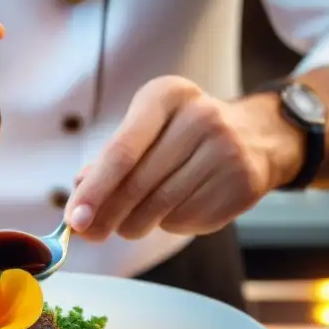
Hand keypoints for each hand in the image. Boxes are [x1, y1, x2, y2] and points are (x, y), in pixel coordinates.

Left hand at [64, 76, 303, 240]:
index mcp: (168, 95)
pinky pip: (185, 220)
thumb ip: (111, 158)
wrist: (254, 136)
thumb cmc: (183, 134)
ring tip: (129, 222)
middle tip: (89, 232)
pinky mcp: (241, 185)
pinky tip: (172, 210)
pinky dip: (167, 224)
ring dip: (133, 224)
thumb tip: (79, 197)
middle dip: (107, 215)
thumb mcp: (147, 128)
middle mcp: (201, 118)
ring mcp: (226, 152)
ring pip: (159, 208)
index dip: (95, 189)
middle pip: (138, 184)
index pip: (122, 149)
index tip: (74, 218)